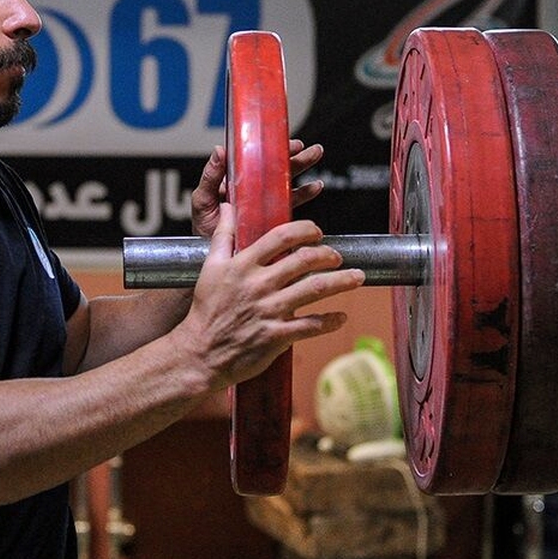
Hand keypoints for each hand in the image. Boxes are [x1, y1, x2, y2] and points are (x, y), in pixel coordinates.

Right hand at [176, 203, 363, 387]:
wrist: (200, 353)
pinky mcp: (276, 336)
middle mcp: (258, 285)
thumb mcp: (210, 268)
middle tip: (337, 256)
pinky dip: (331, 320)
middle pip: (304, 260)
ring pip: (315, 289)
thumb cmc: (206, 310)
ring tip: (357, 277)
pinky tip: (341, 316)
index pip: (281, 236)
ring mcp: (269, 311)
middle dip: (328, 254)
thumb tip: (227, 205)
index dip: (305, 230)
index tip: (317, 233)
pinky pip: (311, 326)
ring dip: (342, 281)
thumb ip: (222, 235)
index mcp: (243, 265)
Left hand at [191, 140, 327, 237]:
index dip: (271, 148)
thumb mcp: (203, 199)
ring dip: (303, 169)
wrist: (212, 253)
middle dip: (294, 156)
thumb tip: (219, 150)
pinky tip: (314, 187)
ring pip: (286, 182)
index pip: (256, 158)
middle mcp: (253, 189)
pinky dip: (304, 194)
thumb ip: (210, 176)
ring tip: (315, 156)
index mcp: (236, 180)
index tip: (284, 141)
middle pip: (276, 168)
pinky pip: (290, 204)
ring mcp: (264, 203)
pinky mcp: (272, 218)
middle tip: (309, 148)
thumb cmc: (204, 226)